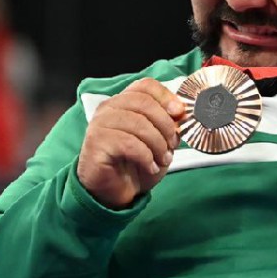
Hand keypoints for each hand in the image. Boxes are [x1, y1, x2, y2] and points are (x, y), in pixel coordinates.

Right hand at [77, 78, 184, 208]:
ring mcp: (99, 125)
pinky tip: (150, 166)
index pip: (145, 86)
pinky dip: (146, 157)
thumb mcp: (159, 140)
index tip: (179, 113)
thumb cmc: (136, 165)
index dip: (166, 97)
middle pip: (144, 103)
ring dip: (158, 144)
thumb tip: (180, 113)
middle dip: (166, 125)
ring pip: (138, 124)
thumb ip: (168, 124)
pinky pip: (129, 144)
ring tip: (162, 158)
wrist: (116, 192)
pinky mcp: (96, 144)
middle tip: (172, 144)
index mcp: (123, 102)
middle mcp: (108, 109)